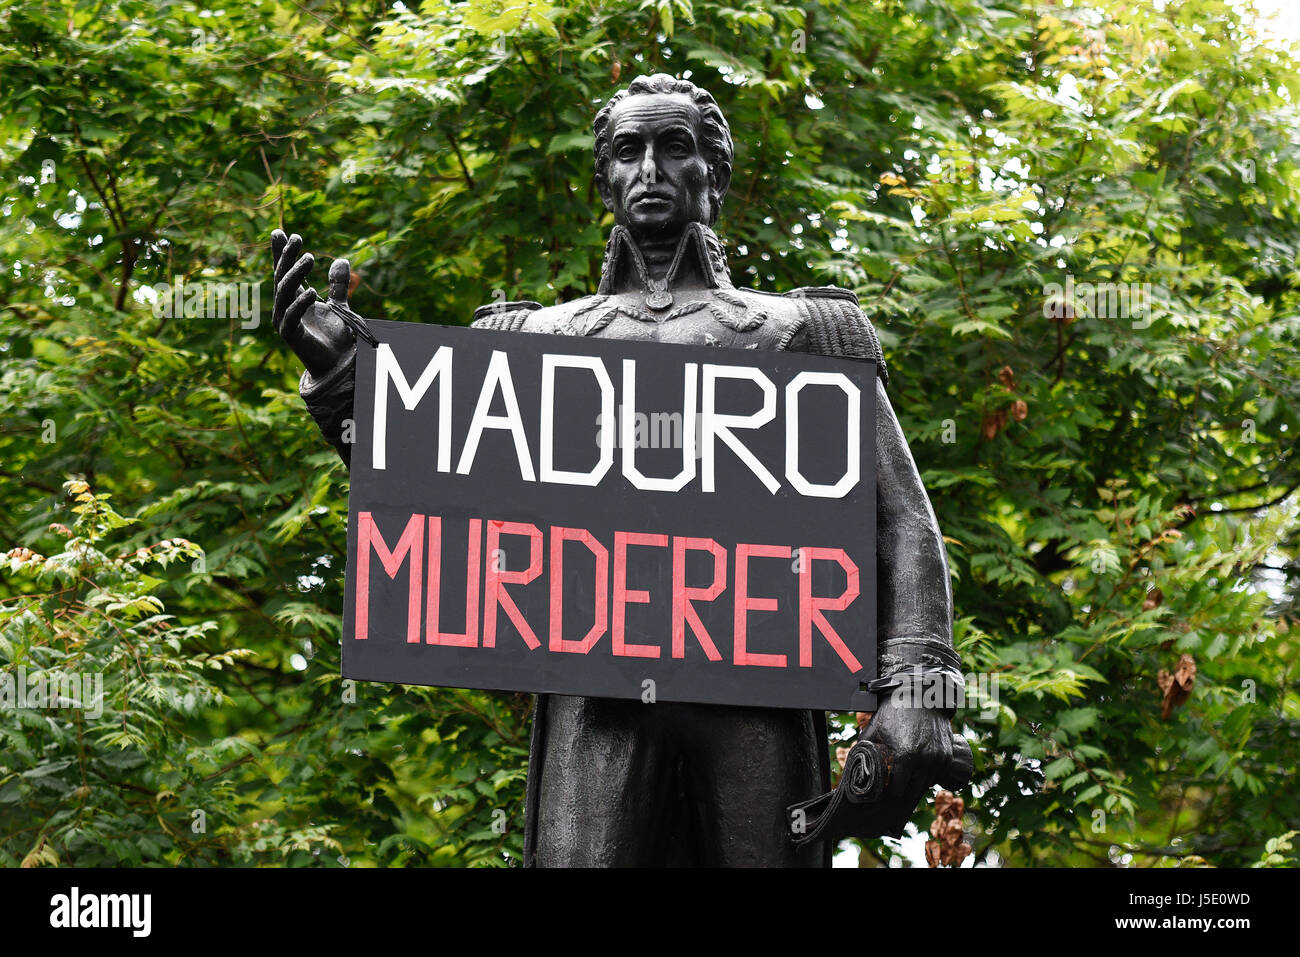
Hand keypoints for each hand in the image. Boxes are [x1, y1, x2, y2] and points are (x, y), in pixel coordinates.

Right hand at [271, 229, 355, 378]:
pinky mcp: (290, 335)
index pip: (284, 270)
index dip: (281, 253)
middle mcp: (284, 307)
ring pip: (284, 292)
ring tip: (309, 258)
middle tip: (298, 239)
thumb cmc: (334, 337)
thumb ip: (338, 285)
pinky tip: (312, 291)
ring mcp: (284, 321)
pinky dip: (300, 303)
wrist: (336, 365)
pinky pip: (292, 316)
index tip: (279, 232)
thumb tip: (342, 259)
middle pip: (281, 277)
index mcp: (293, 299)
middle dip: (287, 257)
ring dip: (295, 274)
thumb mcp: (339, 305)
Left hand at [847, 697, 972, 837]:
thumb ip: (864, 748)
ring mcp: (938, 760)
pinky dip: (927, 778)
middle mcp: (924, 761)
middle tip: (893, 787)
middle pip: (911, 793)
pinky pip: (935, 777)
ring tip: (903, 781)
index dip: (887, 792)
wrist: (921, 696)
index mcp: (905, 757)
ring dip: (914, 786)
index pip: (896, 791)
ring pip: (925, 786)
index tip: (883, 789)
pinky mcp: (947, 757)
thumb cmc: (895, 711)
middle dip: (901, 792)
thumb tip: (853, 766)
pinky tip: (916, 773)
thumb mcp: (875, 728)